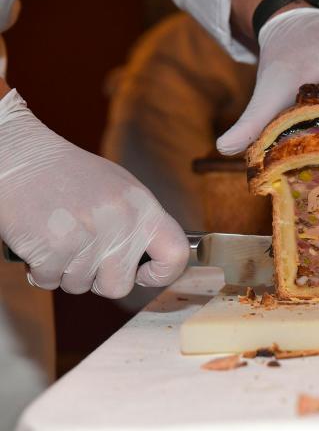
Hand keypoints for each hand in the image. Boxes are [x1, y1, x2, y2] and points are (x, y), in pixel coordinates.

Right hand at [0, 89, 188, 297]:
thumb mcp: (120, 190)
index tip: (143, 274)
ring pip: (80, 286)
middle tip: (84, 256)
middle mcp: (120, 222)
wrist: (19, 155)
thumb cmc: (69, 174)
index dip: (162, 274)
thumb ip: (139, 224)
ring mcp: (86, 236)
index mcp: (143, 207)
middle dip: (99, 280)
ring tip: (59, 239)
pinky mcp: (52, 247)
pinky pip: (49, 282)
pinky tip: (39, 243)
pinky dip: (41, 271)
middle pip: (120, 285)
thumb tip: (153, 261)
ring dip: (66, 272)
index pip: (175, 253)